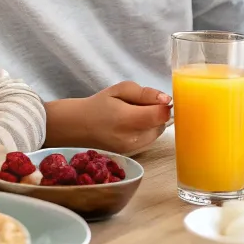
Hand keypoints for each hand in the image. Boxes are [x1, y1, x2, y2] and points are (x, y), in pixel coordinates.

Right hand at [44, 82, 171, 154]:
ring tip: (133, 115)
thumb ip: (145, 93)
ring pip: (158, 132)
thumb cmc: (98, 104)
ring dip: (152, 122)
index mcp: (127, 120)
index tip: (156, 98)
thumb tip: (165, 99)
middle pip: (162, 124)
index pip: (160, 115)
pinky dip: (146, 131)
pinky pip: (149, 139)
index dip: (164, 105)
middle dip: (156, 112)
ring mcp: (133, 149)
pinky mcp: (133, 154)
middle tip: (139, 105)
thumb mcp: (120, 89)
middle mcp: (132, 139)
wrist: (78, 127)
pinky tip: (131, 125)